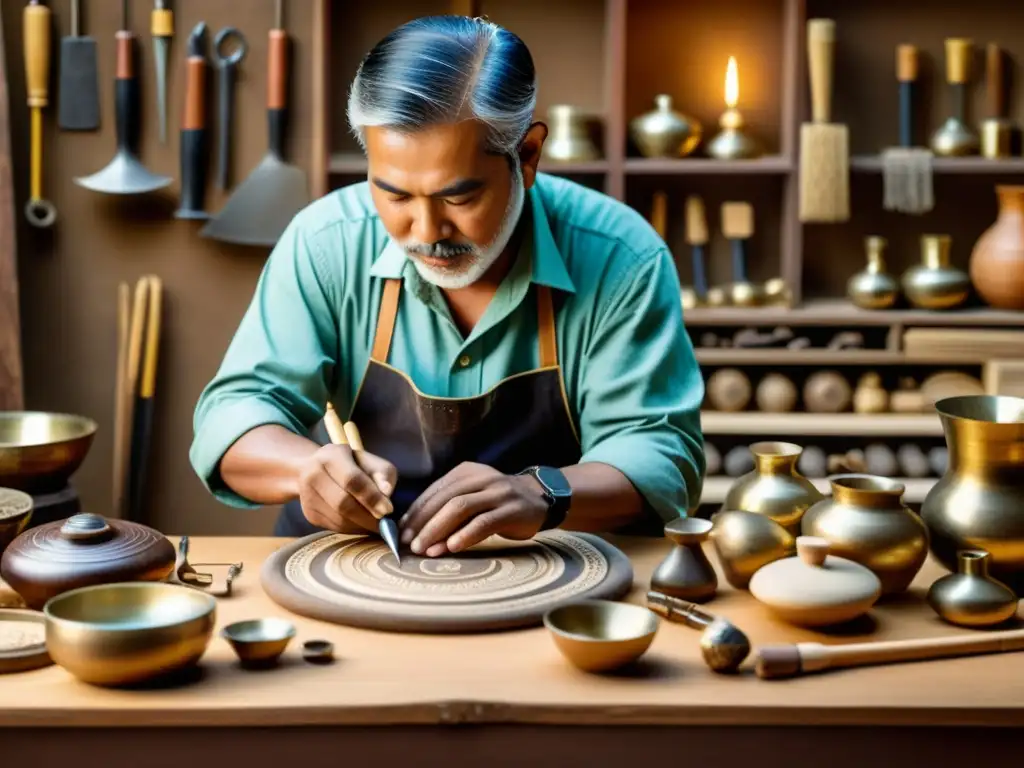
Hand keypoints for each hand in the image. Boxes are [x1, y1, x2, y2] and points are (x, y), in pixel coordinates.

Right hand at [295, 443, 396, 532]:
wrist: (316, 470)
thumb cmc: (352, 464)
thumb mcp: (370, 461)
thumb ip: (382, 473)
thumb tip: (387, 492)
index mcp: (331, 456)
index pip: (352, 480)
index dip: (371, 497)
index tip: (388, 510)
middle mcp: (314, 474)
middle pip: (342, 503)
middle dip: (368, 517)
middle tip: (385, 524)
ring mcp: (308, 496)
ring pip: (339, 519)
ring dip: (362, 525)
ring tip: (376, 523)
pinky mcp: (309, 513)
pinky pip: (335, 527)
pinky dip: (353, 528)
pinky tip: (362, 522)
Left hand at [399, 462, 548, 556]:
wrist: (540, 499)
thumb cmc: (498, 503)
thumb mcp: (474, 496)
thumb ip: (450, 507)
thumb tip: (417, 532)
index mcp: (466, 472)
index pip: (434, 491)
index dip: (415, 512)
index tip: (400, 532)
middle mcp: (481, 478)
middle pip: (444, 499)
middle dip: (422, 523)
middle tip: (408, 544)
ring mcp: (498, 492)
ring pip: (460, 508)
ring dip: (438, 530)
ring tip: (425, 549)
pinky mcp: (511, 510)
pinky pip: (483, 522)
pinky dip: (465, 535)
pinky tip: (451, 547)